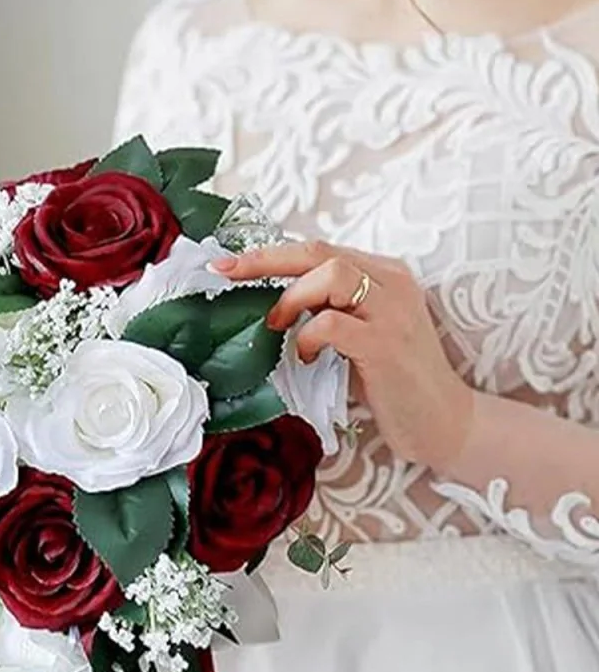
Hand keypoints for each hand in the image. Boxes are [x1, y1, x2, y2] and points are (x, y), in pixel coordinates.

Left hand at [210, 240, 473, 471]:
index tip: (230, 262)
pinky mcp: (385, 344)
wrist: (444, 422)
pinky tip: (306, 357)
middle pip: (319, 251)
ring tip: (278, 327)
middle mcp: (392, 283)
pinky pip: (332, 323)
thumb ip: (331, 311)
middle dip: (265, 259)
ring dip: (292, 298)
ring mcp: (392, 311)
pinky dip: (308, 336)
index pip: (321, 249)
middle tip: (226, 271)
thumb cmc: (396, 383)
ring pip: (330, 275)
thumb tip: (276, 305)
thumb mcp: (362, 335)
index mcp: (386, 275)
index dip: (272, 253)